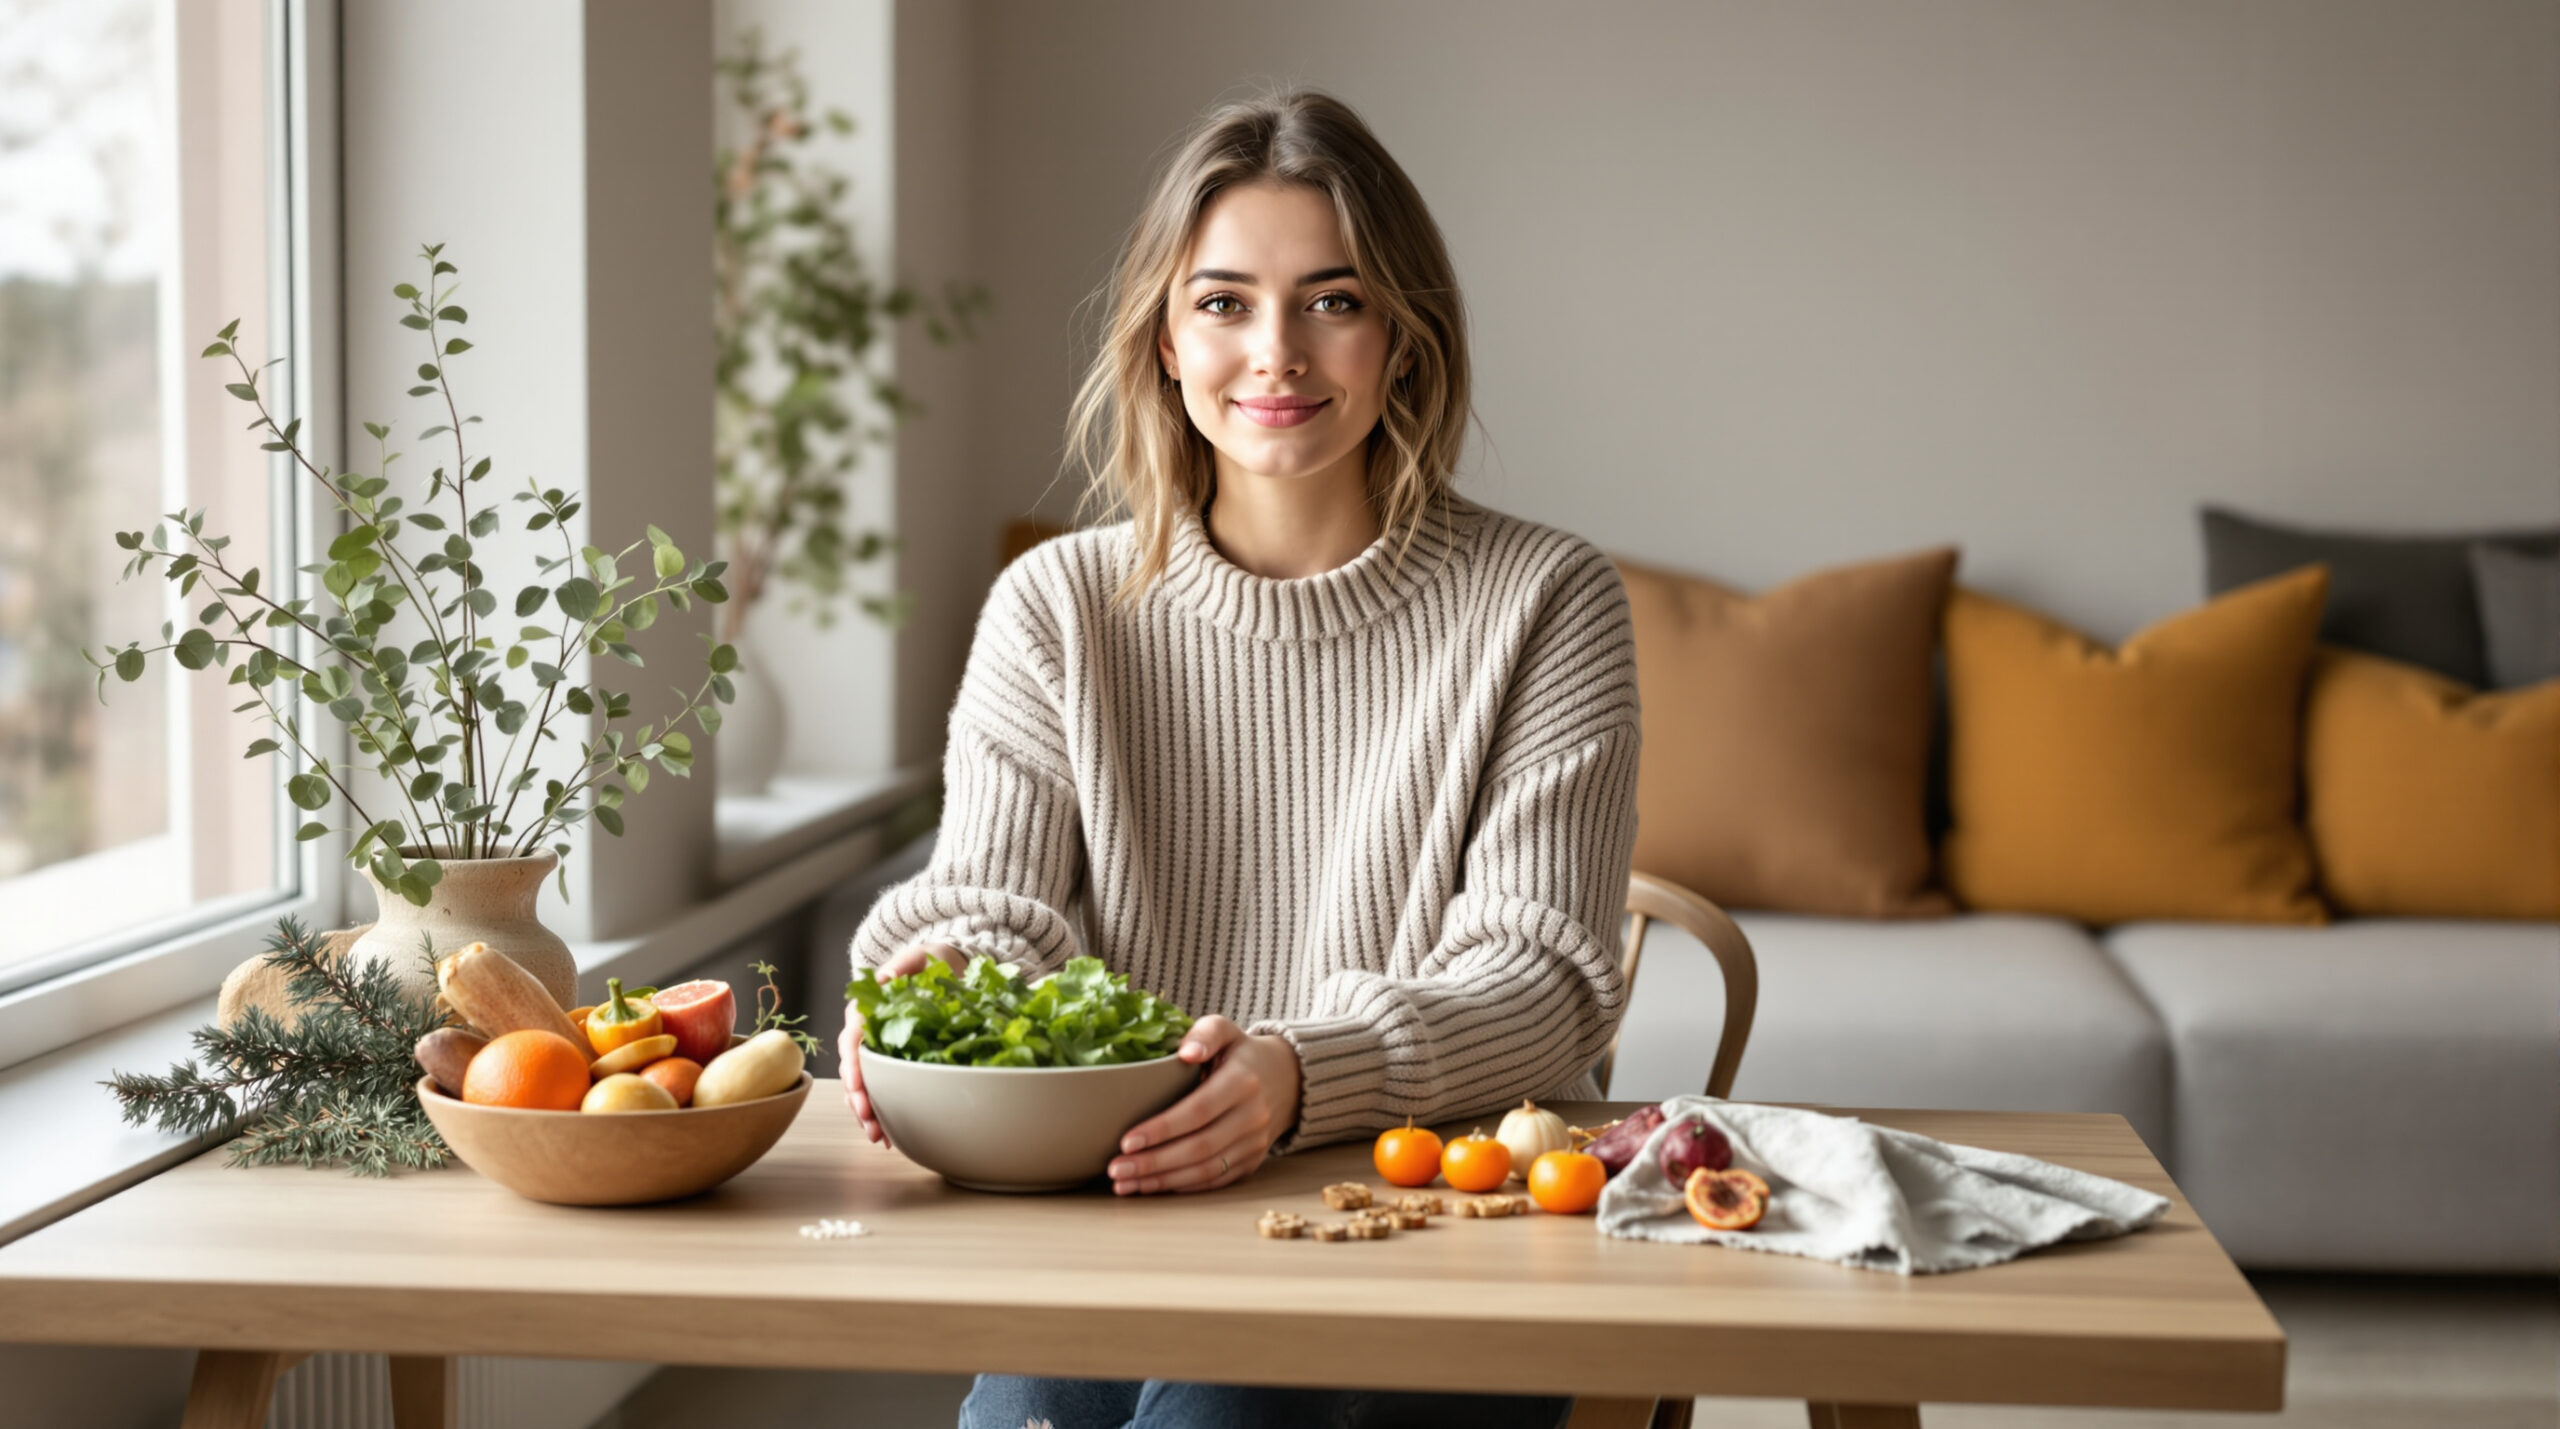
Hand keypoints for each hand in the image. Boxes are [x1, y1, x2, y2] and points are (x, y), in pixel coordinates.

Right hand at [840, 942, 967, 1145]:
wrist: (947, 969)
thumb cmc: (933, 962)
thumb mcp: (921, 957)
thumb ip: (904, 965)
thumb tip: (885, 977)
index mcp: (867, 1009)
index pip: (853, 1038)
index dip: (853, 1062)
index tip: (857, 1083)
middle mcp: (866, 1033)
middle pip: (853, 1068)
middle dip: (857, 1096)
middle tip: (867, 1119)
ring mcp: (878, 1051)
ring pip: (862, 1085)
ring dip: (865, 1112)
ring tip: (876, 1136)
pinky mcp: (892, 1064)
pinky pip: (881, 1091)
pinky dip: (882, 1114)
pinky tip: (889, 1136)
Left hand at [1106, 1015, 1301, 1194]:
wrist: (1287, 1079)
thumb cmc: (1242, 1054)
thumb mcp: (1227, 1031)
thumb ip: (1206, 1033)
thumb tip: (1185, 1052)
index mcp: (1243, 1082)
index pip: (1198, 1111)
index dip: (1162, 1129)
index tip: (1127, 1141)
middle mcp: (1252, 1116)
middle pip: (1199, 1148)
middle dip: (1154, 1163)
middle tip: (1116, 1169)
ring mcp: (1254, 1144)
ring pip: (1205, 1170)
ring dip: (1162, 1181)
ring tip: (1125, 1183)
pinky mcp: (1251, 1162)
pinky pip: (1215, 1180)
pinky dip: (1181, 1186)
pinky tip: (1152, 1186)